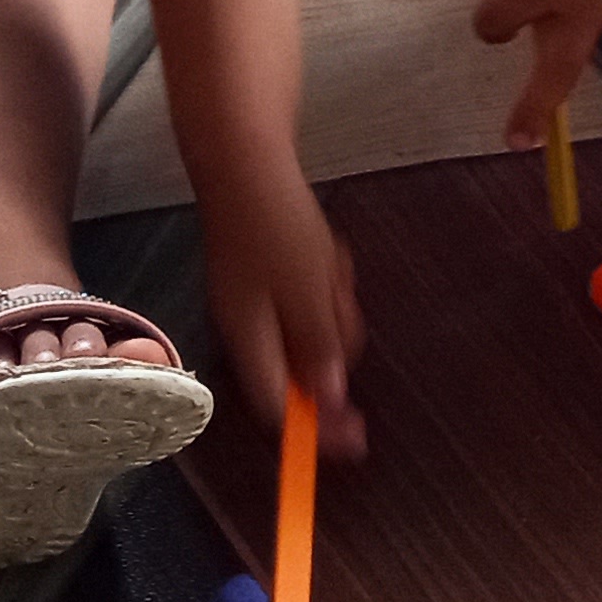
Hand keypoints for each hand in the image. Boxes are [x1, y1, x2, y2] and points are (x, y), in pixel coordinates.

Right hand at [199, 157, 367, 459]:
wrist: (245, 163)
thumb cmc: (274, 225)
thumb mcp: (308, 291)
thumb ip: (319, 348)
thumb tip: (330, 402)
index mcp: (251, 342)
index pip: (280, 410)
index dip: (317, 431)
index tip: (357, 439)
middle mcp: (249, 331)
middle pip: (304, 367)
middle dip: (334, 338)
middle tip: (338, 295)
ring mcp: (257, 303)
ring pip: (314, 328)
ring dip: (333, 302)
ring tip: (329, 264)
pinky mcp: (268, 277)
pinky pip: (311, 296)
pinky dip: (326, 279)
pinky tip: (324, 251)